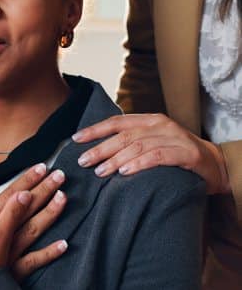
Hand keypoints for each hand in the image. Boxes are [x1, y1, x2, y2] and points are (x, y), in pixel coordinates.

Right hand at [0, 163, 67, 280]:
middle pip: (25, 207)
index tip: (41, 166)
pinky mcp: (12, 270)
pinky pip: (33, 261)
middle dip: (43, 188)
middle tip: (59, 174)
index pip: (10, 194)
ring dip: (48, 213)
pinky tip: (64, 244)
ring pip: (32, 228)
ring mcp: (8, 251)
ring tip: (63, 197)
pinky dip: (48, 253)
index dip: (26, 180)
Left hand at [73, 113, 230, 194]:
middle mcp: (159, 124)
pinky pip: (158, 157)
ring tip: (100, 171)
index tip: (75, 139)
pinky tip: (125, 172)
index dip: (94, 130)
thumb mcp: (152, 143)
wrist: (215, 164)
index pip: (116, 122)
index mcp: (148, 120)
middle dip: (100, 148)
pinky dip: (139, 164)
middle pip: (123, 135)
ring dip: (115, 159)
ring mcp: (174, 137)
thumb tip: (97, 152)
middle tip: (83, 160)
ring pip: (138, 146)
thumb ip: (131, 143)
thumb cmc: (177, 155)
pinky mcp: (186, 153)